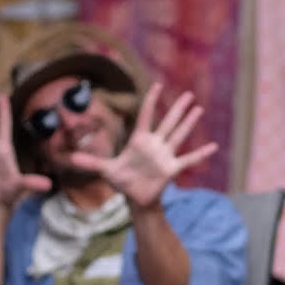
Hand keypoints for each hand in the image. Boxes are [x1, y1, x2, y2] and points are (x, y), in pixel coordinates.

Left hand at [67, 82, 217, 208]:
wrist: (136, 199)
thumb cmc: (122, 182)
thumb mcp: (106, 170)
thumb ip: (91, 162)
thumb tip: (70, 158)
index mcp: (138, 141)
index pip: (146, 116)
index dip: (151, 102)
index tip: (157, 86)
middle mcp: (154, 145)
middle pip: (168, 122)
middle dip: (178, 109)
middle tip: (188, 94)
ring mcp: (164, 156)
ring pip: (178, 135)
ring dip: (188, 123)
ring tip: (199, 109)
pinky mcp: (171, 169)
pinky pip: (188, 160)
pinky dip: (200, 154)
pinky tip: (213, 147)